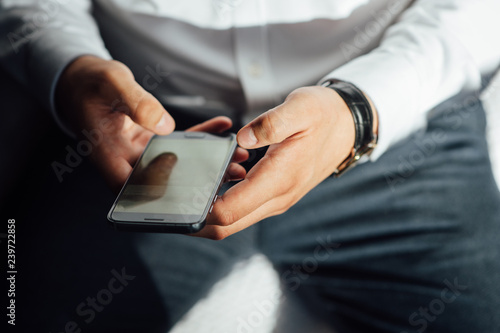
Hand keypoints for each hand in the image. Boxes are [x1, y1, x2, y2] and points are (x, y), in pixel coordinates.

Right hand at [55, 56, 246, 191]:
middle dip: (200, 180)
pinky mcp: (151, 143)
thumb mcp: (113, 84)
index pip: (136, 188)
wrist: (84, 80)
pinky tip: (222, 127)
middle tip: (232, 173)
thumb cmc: (92, 82)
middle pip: (164, 181)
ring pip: (176, 165)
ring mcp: (140, 154)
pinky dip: (200, 137)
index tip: (199, 193)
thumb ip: (137, 103)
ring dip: (206, 161)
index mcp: (110, 156)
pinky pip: (178, 145)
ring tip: (236, 156)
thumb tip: (165, 126)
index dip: (164, 195)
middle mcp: (126, 161)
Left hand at [194, 86, 376, 239]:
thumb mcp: (300, 108)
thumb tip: (241, 138)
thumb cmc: (323, 115)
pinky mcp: (276, 195)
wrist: (348, 126)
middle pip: (226, 226)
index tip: (177, 195)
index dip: (199, 209)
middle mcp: (277, 198)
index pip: (229, 211)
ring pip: (233, 220)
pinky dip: (225, 200)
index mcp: (278, 179)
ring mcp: (277, 200)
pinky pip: (244, 208)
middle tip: (172, 197)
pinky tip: (219, 174)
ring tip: (197, 177)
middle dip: (196, 218)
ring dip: (210, 207)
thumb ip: (271, 123)